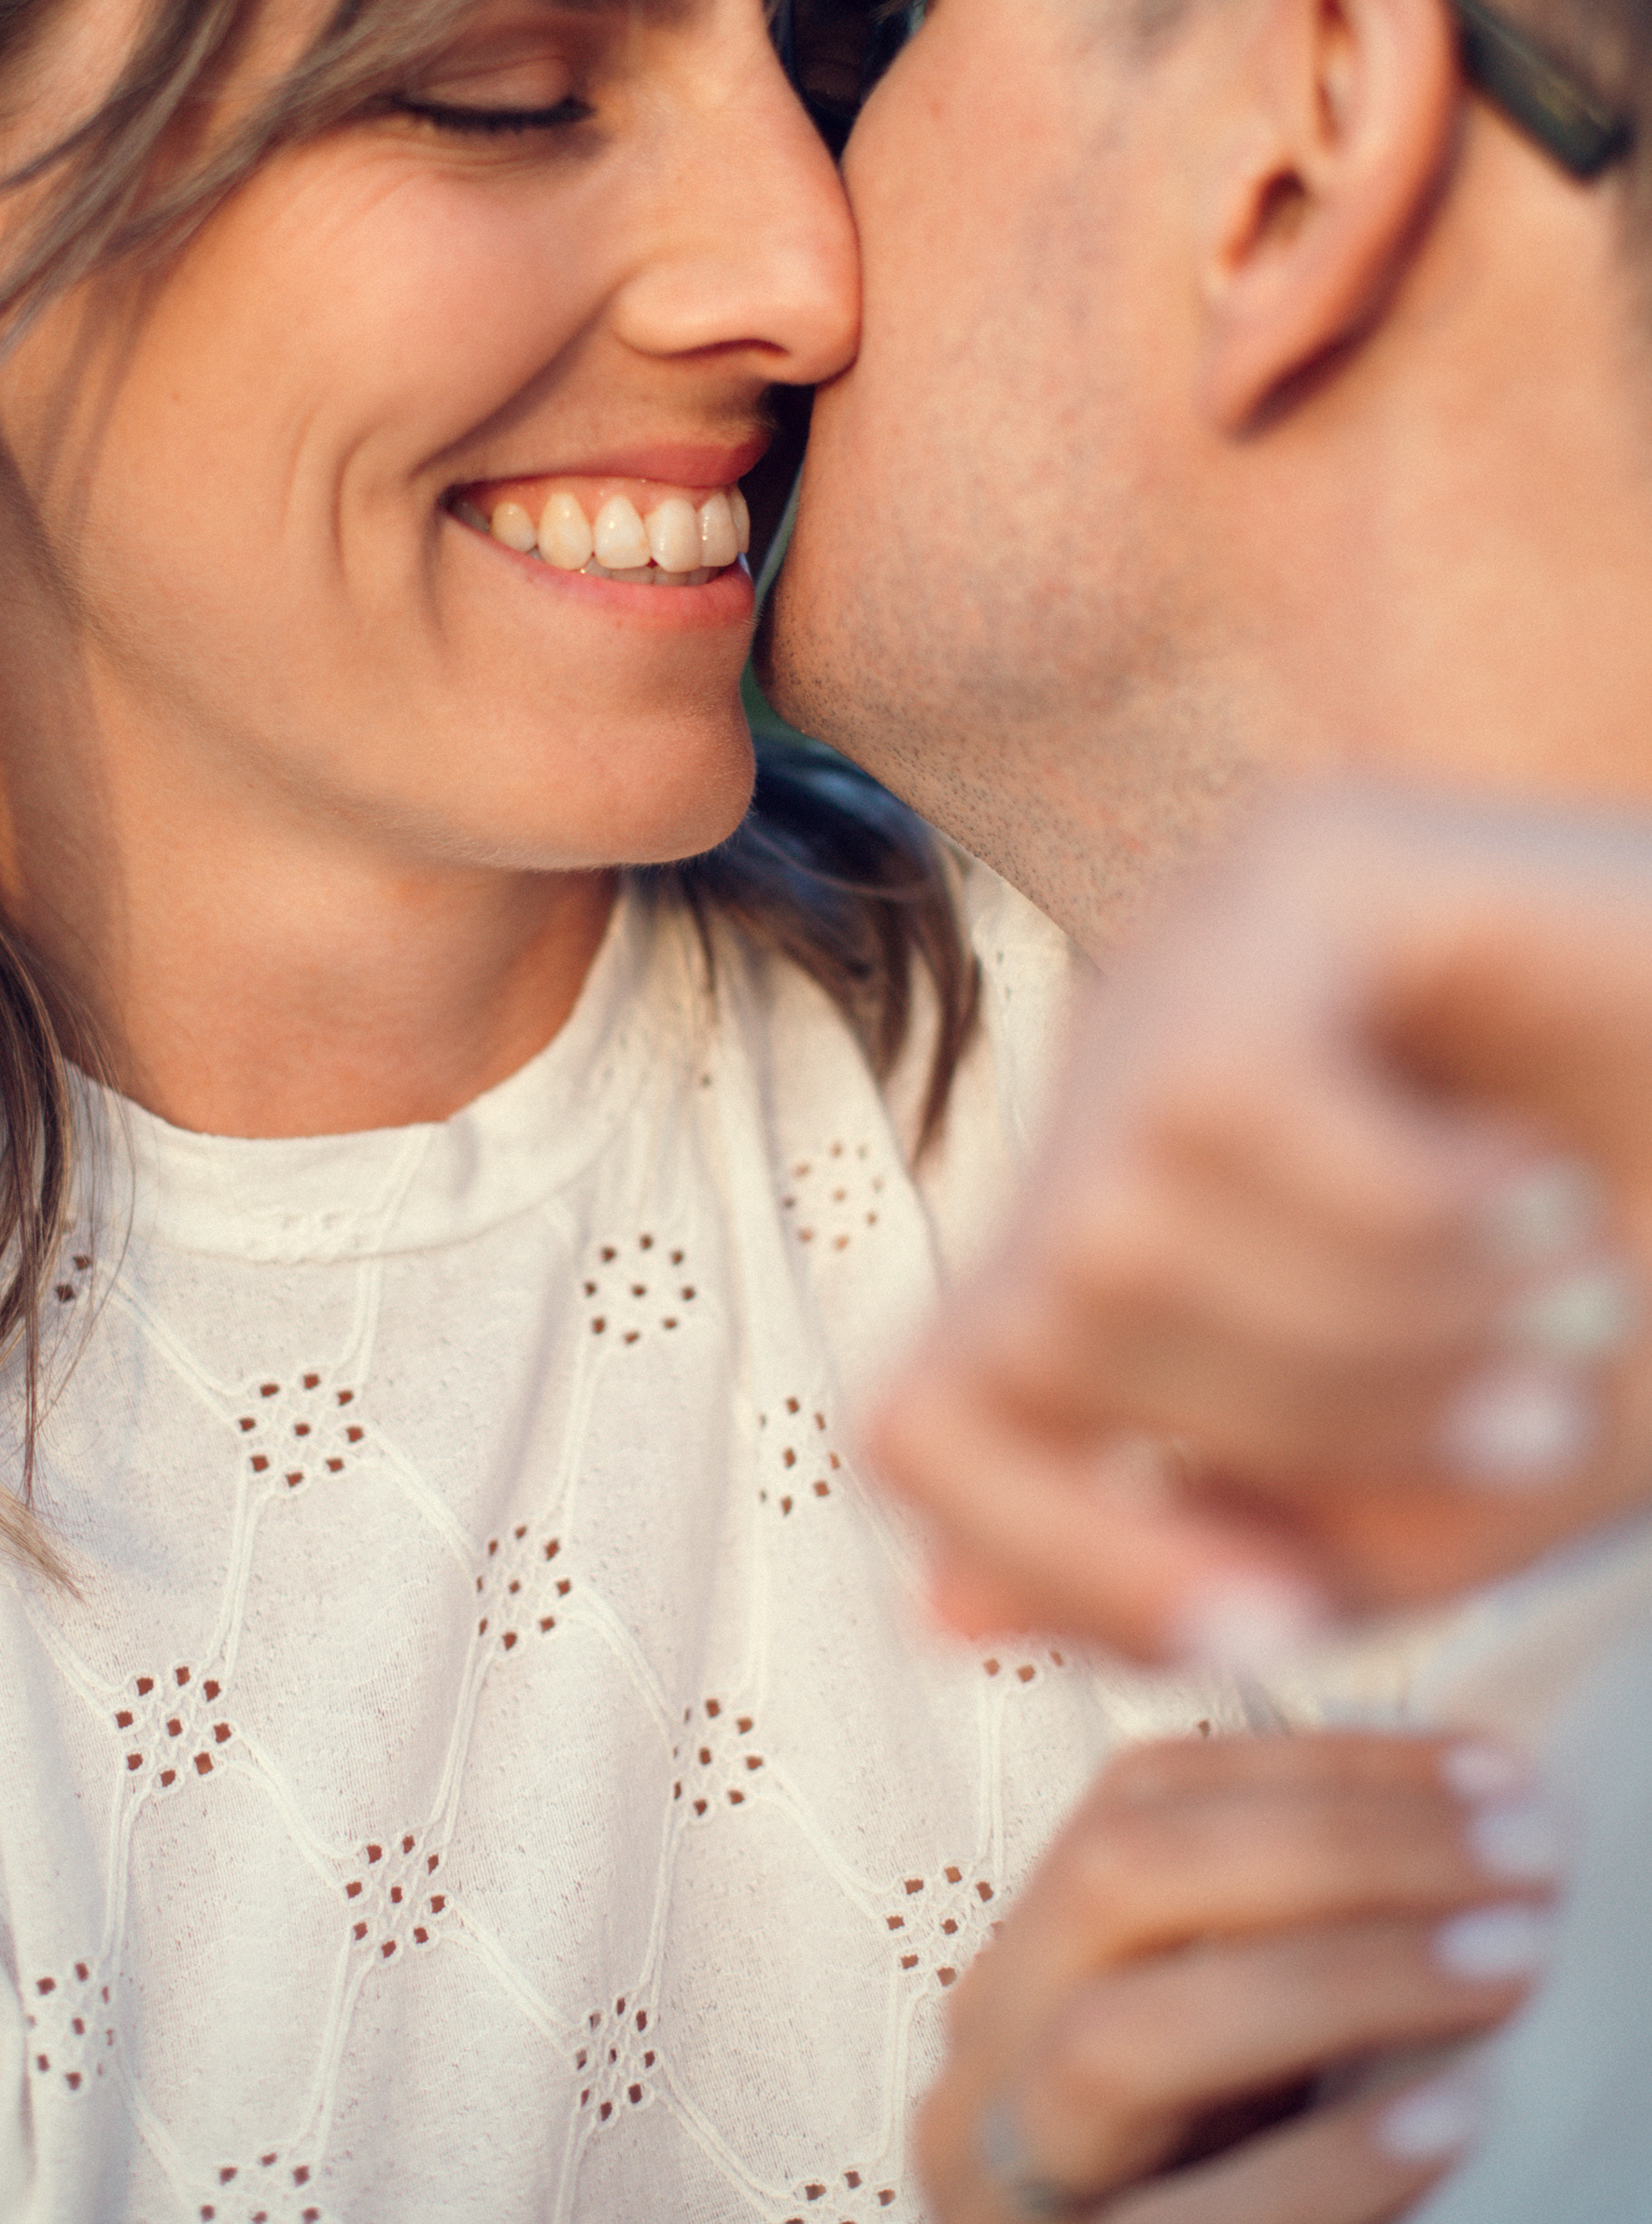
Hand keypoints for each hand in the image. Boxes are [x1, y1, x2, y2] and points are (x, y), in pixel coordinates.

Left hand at [880, 786, 1651, 1664]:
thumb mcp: (1465, 1479)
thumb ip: (1246, 1551)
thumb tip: (948, 1599)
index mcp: (1137, 1213)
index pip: (932, 1413)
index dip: (1056, 1552)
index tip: (1268, 1630)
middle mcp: (1128, 1073)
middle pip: (1040, 1332)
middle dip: (1304, 1431)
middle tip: (1528, 1415)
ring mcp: (1199, 950)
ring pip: (1121, 1227)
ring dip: (1381, 1324)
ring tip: (1560, 1292)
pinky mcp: (1296, 863)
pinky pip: (1221, 1098)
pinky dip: (1401, 1205)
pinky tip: (1530, 1184)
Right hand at [921, 1728, 1558, 2221]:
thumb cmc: (1199, 2180)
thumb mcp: (1219, 2048)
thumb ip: (1278, 1944)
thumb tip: (1459, 1819)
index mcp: (1033, 1954)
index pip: (1142, 1794)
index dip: (1319, 1764)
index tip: (1494, 1777)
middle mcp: (993, 2043)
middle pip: (1116, 1875)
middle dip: (1330, 1846)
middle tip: (1515, 1860)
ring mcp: (1003, 2172)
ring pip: (1117, 2041)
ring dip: (1328, 1985)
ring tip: (1500, 1970)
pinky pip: (1183, 2223)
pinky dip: (1325, 2165)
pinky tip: (1447, 2124)